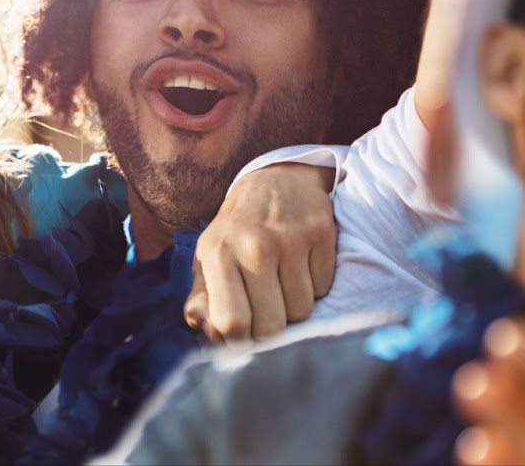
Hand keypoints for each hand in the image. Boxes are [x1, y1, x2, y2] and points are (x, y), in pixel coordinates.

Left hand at [185, 162, 335, 340]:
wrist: (274, 182)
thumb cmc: (236, 231)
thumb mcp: (207, 259)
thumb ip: (201, 299)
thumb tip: (209, 332)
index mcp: (218, 254)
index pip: (232, 322)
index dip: (239, 342)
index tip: (242, 337)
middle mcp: (254, 246)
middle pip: (272, 326)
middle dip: (269, 331)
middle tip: (264, 312)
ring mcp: (291, 239)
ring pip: (302, 311)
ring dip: (293, 308)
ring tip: (281, 285)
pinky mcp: (321, 233)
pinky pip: (324, 289)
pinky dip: (314, 288)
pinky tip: (300, 268)